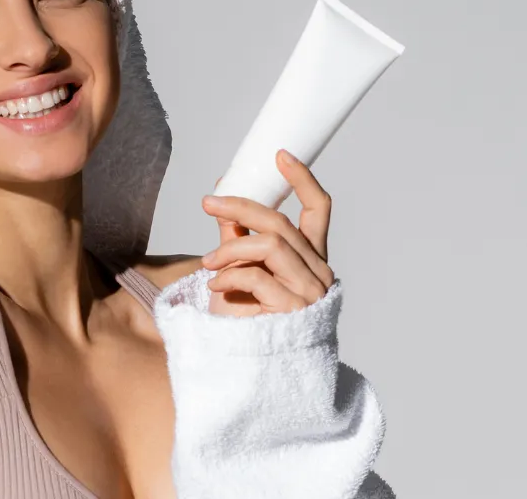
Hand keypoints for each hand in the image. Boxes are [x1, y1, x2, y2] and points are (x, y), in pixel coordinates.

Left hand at [200, 149, 334, 315]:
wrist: (245, 369)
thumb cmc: (244, 322)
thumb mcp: (237, 273)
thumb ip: (236, 239)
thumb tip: (222, 200)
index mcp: (309, 259)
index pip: (318, 210)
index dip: (302, 179)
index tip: (279, 156)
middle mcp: (317, 272)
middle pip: (281, 223)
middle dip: (240, 207)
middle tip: (208, 204)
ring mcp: (309, 292)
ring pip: (270, 245)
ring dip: (230, 249)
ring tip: (208, 264)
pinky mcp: (294, 311)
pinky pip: (258, 277)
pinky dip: (230, 277)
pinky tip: (216, 287)